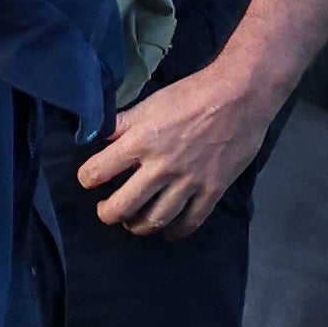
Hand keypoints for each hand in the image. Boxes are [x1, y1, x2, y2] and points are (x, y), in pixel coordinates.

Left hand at [81, 56, 287, 236]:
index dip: (87, 178)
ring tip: (133, 222)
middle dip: (108, 213)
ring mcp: (188, 182)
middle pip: (123, 206)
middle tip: (107, 210)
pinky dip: (174, 232)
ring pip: (154, 220)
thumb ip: (121, 124)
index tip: (90, 180)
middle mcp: (161, 166)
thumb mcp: (149, 104)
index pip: (98, 171)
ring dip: (137, 226)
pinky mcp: (212, 191)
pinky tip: (167, 230)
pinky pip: (189, 222)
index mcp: (141, 141)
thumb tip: (95, 135)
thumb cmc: (192, 94)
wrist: (240, 95)